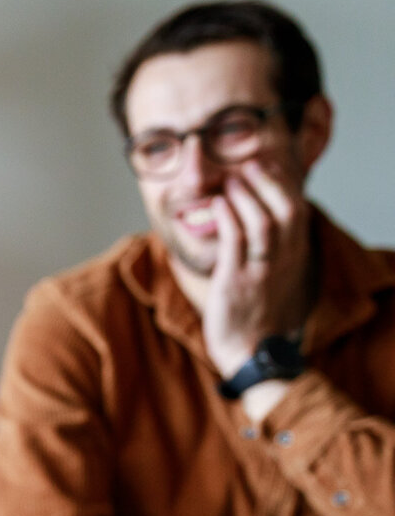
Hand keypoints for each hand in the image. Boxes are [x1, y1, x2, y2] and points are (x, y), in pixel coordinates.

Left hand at [203, 159, 311, 377]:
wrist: (252, 352)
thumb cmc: (257, 312)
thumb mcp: (273, 275)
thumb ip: (270, 248)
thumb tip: (256, 218)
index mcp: (293, 257)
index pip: (297, 211)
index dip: (283, 185)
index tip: (267, 165)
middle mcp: (283, 261)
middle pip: (286, 211)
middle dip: (268, 183)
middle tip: (248, 163)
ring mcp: (261, 272)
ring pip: (263, 225)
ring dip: (246, 197)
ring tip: (230, 180)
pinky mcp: (237, 283)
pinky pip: (236, 246)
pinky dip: (228, 220)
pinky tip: (217, 205)